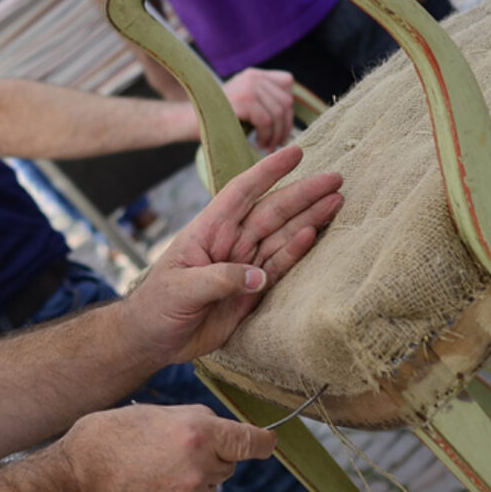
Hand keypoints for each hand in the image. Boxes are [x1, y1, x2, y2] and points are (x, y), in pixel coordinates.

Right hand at [55, 404, 275, 491]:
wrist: (72, 487)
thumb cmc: (103, 442)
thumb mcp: (149, 414)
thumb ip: (189, 422)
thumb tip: (214, 432)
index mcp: (197, 432)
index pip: (251, 441)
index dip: (263, 442)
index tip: (268, 443)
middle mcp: (201, 468)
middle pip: (226, 464)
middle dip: (209, 458)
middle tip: (168, 453)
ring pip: (207, 489)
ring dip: (190, 483)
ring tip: (148, 475)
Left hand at [120, 145, 342, 364]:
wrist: (153, 339)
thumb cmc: (156, 307)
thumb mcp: (181, 289)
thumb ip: (219, 279)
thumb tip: (259, 276)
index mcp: (208, 231)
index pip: (241, 193)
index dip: (267, 172)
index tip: (295, 152)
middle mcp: (230, 242)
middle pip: (272, 211)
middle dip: (303, 193)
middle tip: (335, 178)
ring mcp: (244, 265)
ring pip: (282, 235)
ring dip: (309, 218)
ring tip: (337, 201)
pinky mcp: (253, 290)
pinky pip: (280, 266)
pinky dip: (298, 251)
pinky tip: (315, 233)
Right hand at [222, 67, 294, 150]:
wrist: (186, 121)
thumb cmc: (216, 119)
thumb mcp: (242, 104)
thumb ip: (263, 103)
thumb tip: (290, 121)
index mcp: (253, 74)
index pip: (286, 82)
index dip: (288, 107)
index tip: (280, 126)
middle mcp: (252, 77)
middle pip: (286, 100)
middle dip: (285, 126)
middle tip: (276, 143)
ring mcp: (248, 87)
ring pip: (278, 113)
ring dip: (276, 135)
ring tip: (267, 146)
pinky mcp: (243, 101)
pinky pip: (266, 121)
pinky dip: (266, 136)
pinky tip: (259, 145)